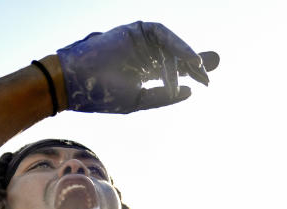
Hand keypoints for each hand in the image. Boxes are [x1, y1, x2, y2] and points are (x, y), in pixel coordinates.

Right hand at [57, 21, 218, 113]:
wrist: (76, 83)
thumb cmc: (102, 94)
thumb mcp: (138, 100)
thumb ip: (163, 96)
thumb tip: (190, 91)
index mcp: (144, 71)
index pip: (173, 70)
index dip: (190, 74)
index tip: (207, 83)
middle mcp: (145, 54)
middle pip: (176, 56)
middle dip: (194, 63)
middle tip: (210, 75)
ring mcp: (140, 41)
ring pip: (170, 46)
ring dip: (186, 55)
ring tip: (200, 68)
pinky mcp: (135, 30)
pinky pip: (162, 33)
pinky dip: (176, 44)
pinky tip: (187, 57)